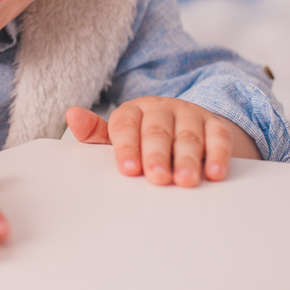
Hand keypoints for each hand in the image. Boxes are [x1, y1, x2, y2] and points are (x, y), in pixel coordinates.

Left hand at [66, 97, 261, 186]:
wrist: (185, 127)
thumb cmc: (143, 138)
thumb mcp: (118, 135)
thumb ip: (95, 132)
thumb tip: (71, 114)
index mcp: (132, 110)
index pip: (125, 125)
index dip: (126, 146)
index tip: (128, 169)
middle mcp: (161, 109)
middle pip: (157, 131)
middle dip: (157, 155)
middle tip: (157, 177)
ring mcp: (189, 115)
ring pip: (188, 136)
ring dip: (187, 159)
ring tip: (185, 180)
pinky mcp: (215, 124)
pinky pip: (218, 137)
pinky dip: (218, 155)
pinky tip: (215, 173)